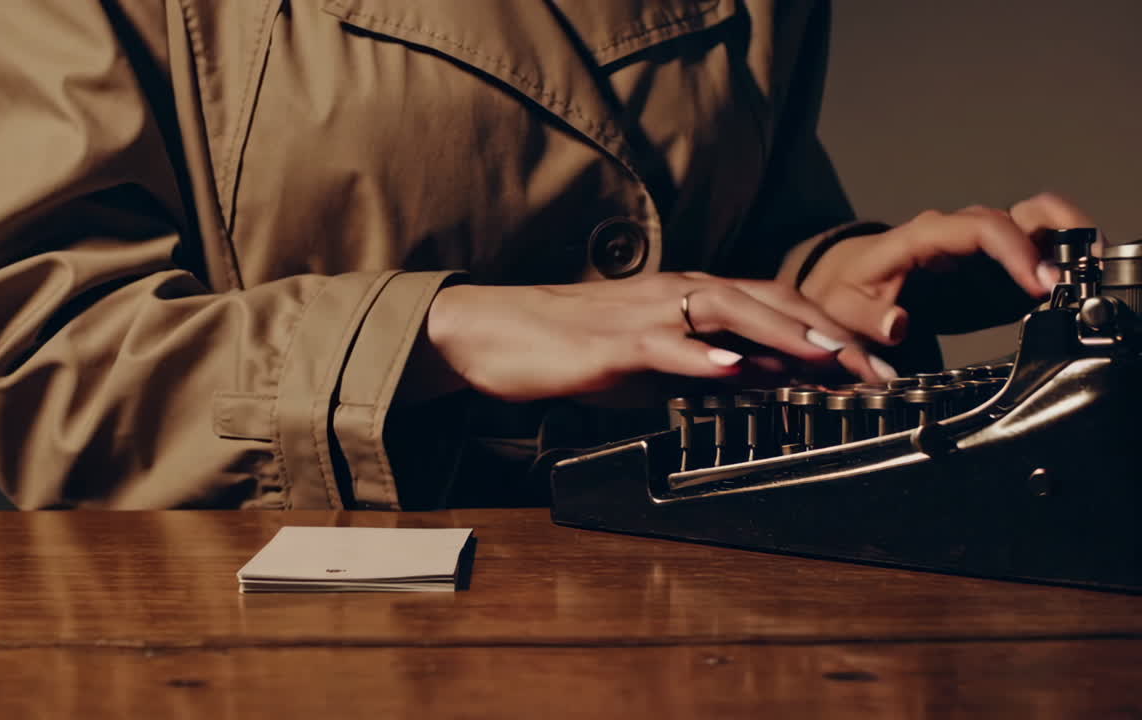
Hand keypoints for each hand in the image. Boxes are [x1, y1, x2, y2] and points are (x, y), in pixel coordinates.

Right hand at [423, 273, 891, 403]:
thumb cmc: (573, 347)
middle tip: (881, 371)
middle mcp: (677, 294)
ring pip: (728, 311)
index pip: (777, 305)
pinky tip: (736, 366)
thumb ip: (710, 368)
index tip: (877, 365)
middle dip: (831, 335)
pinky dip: (703, 355)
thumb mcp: (654, 363)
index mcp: (691, 298)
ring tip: (831, 357)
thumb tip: (767, 380)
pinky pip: (664, 345)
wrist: (495, 332)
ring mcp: (646, 314)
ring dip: (785, 333)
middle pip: (769, 302)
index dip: (832, 330)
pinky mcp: (611, 342)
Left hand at [800, 192, 1095, 342]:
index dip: (1014, 250)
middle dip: (1060, 235)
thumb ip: (869, 318)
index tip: (1039, 283)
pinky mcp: (994, 267)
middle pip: (1023, 213)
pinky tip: (1075, 287)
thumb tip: (897, 324)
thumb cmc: (846, 290)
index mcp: (923, 237)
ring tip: (1092, 274)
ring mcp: (981, 248)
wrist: (846, 282)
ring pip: (1038, 223)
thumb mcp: (842, 308)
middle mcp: (959, 233)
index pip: (979, 228)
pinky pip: (1037, 251)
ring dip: (1070, 243)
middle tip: (1081, 272)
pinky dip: (1062, 262)